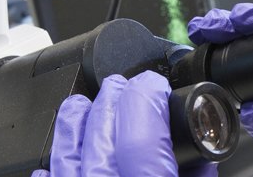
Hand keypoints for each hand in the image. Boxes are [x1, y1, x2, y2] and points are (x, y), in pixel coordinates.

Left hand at [31, 71, 216, 176]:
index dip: (147, 98)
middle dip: (113, 99)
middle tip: (124, 86)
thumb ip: (199, 176)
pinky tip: (59, 154)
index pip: (140, 136)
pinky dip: (52, 164)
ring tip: (81, 104)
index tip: (154, 86)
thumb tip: (198, 151)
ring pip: (64, 155)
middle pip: (100, 137)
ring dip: (74, 122)